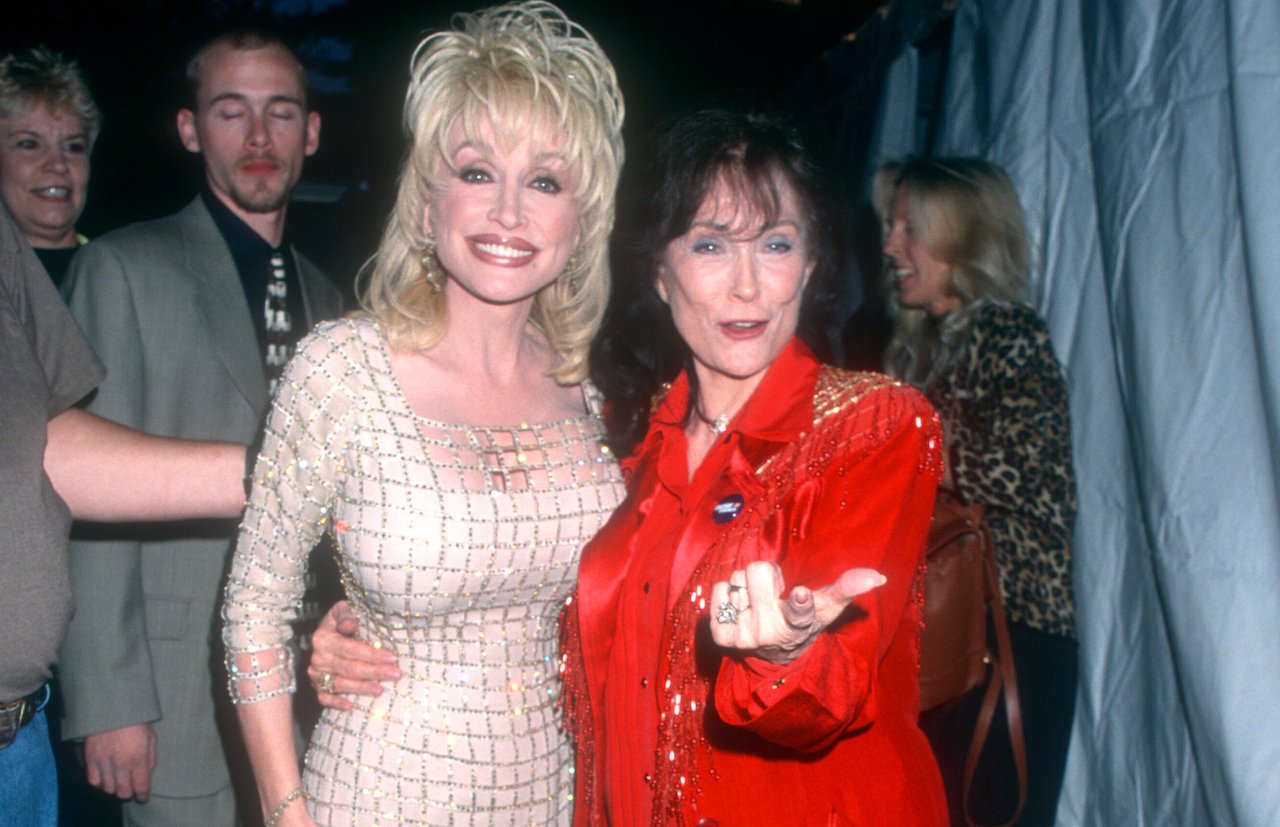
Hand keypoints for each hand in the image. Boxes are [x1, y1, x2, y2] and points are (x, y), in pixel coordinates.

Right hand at [83, 723, 155, 800]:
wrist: (112, 707)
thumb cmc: (135, 721)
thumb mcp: (151, 737)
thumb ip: (150, 759)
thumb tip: (146, 776)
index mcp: (138, 758)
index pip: (141, 787)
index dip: (143, 795)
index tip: (143, 797)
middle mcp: (120, 764)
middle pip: (123, 793)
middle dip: (129, 793)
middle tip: (131, 788)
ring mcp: (104, 763)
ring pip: (108, 789)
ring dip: (114, 787)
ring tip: (118, 780)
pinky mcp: (90, 759)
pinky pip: (93, 781)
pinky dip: (99, 782)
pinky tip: (105, 776)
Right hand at [307, 600, 399, 710]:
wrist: (327, 632)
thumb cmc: (341, 620)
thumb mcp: (342, 610)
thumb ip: (346, 613)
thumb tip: (350, 625)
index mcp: (323, 638)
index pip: (350, 648)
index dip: (371, 654)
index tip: (392, 657)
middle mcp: (318, 657)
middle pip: (348, 668)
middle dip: (374, 672)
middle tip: (395, 675)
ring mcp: (316, 674)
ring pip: (339, 684)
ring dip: (361, 688)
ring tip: (381, 690)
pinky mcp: (317, 686)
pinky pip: (324, 697)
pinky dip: (336, 703)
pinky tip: (350, 706)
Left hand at [709, 561, 886, 664]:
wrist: (774, 655)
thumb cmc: (803, 622)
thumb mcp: (825, 608)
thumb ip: (849, 588)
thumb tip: (879, 576)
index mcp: (799, 624)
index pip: (801, 610)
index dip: (800, 602)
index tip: (801, 595)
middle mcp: (770, 631)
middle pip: (756, 570)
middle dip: (765, 576)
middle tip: (772, 594)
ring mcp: (743, 634)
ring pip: (736, 578)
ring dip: (747, 587)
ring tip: (757, 606)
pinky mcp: (720, 634)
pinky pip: (718, 589)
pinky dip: (728, 593)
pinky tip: (741, 609)